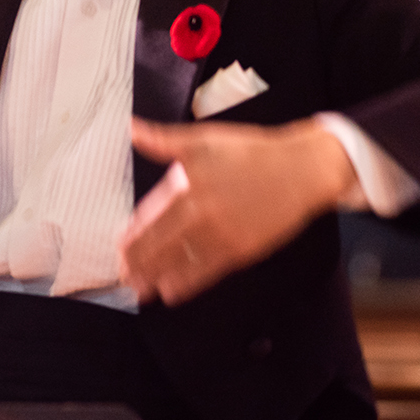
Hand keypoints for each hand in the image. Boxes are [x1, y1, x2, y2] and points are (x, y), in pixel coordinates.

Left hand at [118, 116, 357, 305]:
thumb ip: (164, 140)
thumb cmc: (252, 152)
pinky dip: (187, 283)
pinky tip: (171, 291)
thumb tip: (132, 128)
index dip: (133, 233)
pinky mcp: (241, 249)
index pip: (152, 213)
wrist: (300, 170)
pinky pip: (207, 270)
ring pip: (180, 259)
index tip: (118, 246)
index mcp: (189, 182)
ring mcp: (222, 232)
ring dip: (156, 275)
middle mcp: (202, 209)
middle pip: (160, 241)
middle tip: (121, 273)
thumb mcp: (204, 138)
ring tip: (138, 288)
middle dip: (138, 260)